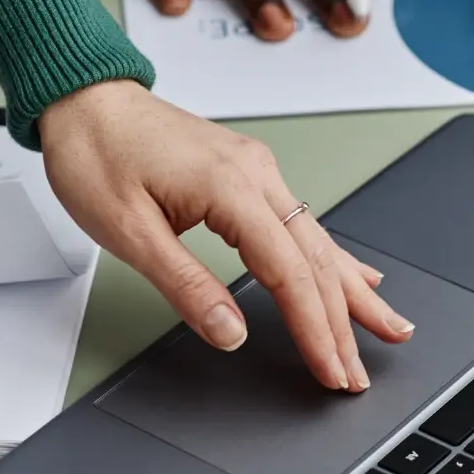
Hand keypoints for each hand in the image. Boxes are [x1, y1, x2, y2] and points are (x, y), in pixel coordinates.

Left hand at [38, 80, 413, 390]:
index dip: (315, 329)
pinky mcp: (246, 173)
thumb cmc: (96, 152)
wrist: (85, 99)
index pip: (290, 273)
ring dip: (349, 292)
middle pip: (315, 260)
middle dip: (342, 322)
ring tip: (388, 328)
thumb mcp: (128, 231)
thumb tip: (230, 332)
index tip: (331, 370)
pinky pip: (300, 223)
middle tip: (357, 374)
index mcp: (230, 186)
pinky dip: (330, 257)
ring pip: (316, 241)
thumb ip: (186, 285)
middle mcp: (255, 173)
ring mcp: (255, 169)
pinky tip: (356, 275)